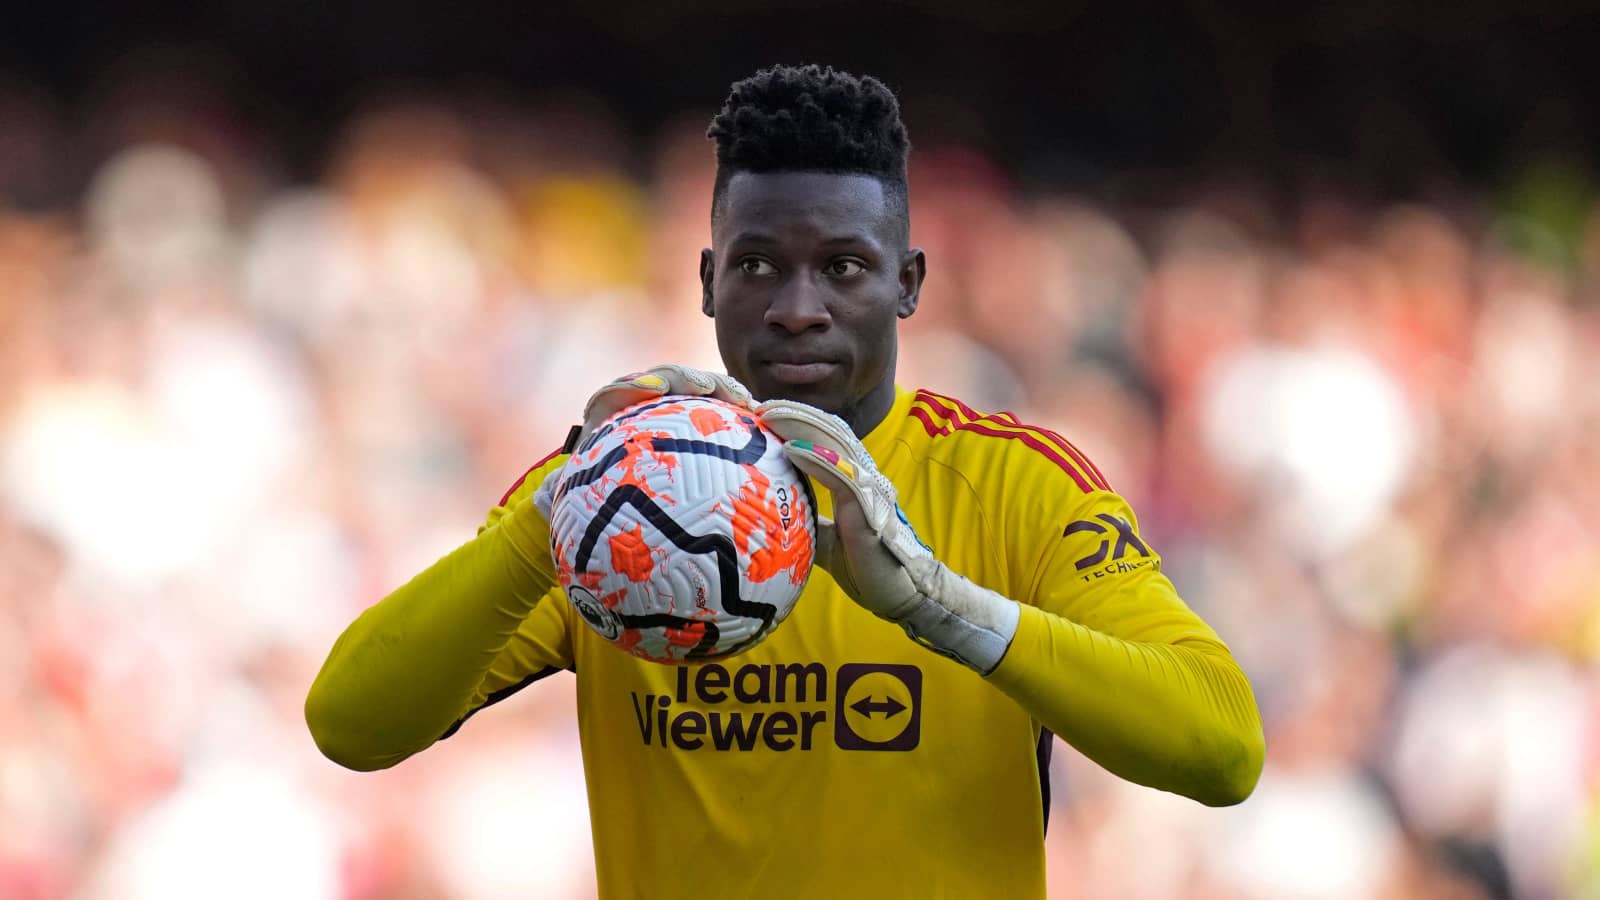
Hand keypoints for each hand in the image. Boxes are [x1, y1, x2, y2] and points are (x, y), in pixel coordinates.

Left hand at [533, 364, 753, 520]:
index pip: (622, 388)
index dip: (641, 383)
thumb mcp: (564, 497)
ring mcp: (672, 414)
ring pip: (700, 396)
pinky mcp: (696, 428)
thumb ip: (555, 493)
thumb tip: (542, 497)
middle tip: (712, 390)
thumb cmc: (579, 499)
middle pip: (670, 381)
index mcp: (607, 412)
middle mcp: (641, 405)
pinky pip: (719, 421)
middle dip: (693, 379)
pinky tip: (766, 435)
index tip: (657, 391)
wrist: (599, 501)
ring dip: (725, 395)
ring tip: (749, 406)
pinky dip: (740, 425)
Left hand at [757, 399, 1019, 673]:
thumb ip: (806, 521)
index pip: (823, 441)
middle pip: (828, 432)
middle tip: (758, 404)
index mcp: (853, 481)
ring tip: (769, 414)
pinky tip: (791, 449)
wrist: (902, 595)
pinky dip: (816, 459)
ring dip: (801, 426)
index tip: (762, 414)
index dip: (796, 424)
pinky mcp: (869, 507)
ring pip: (834, 444)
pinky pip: (841, 476)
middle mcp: (863, 477)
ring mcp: (868, 489)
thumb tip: (773, 517)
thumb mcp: (825, 541)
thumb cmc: (867, 568)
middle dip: (794, 414)